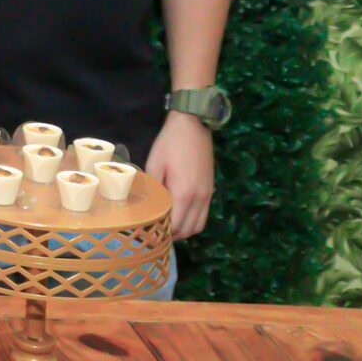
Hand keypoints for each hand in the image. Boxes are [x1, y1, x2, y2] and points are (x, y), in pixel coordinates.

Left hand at [146, 109, 214, 237]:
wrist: (193, 126)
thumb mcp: (154, 164)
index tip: (151, 232)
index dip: (164, 232)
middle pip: (189, 229)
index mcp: (184, 193)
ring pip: (199, 225)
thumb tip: (150, 205)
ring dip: (185, 230)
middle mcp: (199, 198)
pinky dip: (193, 221)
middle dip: (173, 234)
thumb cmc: (169, 143)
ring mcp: (208, 195)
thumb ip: (154, 188)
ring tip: (169, 226)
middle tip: (157, 231)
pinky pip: (204, 215)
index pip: (176, 225)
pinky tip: (180, 214)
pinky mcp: (211, 190)